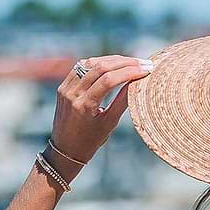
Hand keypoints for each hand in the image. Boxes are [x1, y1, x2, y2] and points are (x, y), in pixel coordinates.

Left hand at [48, 55, 152, 175]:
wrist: (65, 150)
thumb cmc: (90, 142)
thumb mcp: (108, 124)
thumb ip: (121, 102)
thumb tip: (137, 82)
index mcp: (84, 106)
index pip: (109, 80)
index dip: (129, 72)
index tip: (146, 69)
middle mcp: (73, 93)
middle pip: (100, 67)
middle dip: (124, 62)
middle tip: (143, 62)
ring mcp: (66, 87)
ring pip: (91, 63)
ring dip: (112, 60)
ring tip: (130, 62)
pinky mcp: (63, 85)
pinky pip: (81, 67)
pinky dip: (98, 63)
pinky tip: (112, 63)